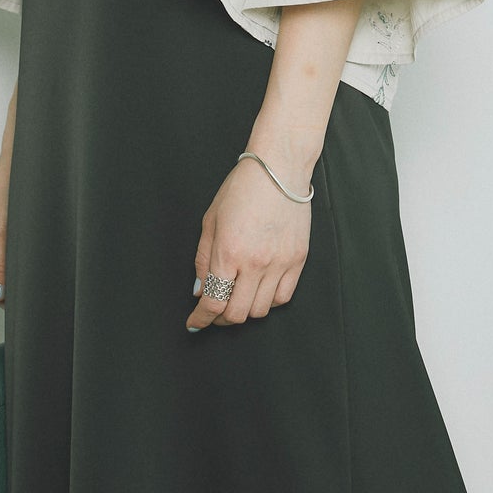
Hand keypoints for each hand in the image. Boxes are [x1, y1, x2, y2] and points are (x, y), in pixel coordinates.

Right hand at [0, 156, 9, 307]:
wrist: (23, 171)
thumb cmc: (2, 193)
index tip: (4, 297)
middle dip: (3, 285)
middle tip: (18, 284)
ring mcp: (0, 244)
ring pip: (5, 272)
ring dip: (14, 273)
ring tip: (24, 265)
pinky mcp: (14, 239)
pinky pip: (15, 260)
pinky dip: (22, 263)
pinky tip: (29, 258)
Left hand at [186, 155, 311, 331]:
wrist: (279, 170)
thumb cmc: (241, 188)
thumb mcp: (211, 220)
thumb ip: (203, 259)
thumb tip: (199, 290)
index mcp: (229, 252)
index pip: (213, 302)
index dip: (201, 318)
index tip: (195, 322)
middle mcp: (255, 263)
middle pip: (236, 314)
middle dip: (220, 319)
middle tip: (214, 313)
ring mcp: (279, 263)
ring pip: (260, 310)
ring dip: (244, 311)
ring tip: (236, 299)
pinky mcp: (298, 260)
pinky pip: (283, 297)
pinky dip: (268, 301)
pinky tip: (259, 291)